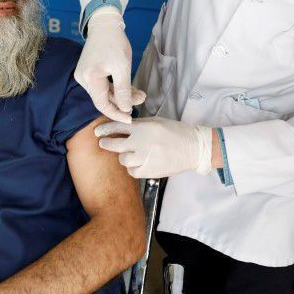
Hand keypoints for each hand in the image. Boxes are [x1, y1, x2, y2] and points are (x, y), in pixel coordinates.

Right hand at [75, 8, 145, 122]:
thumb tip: (126, 109)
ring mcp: (84, 75)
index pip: (102, 104)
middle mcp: (83, 79)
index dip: (116, 113)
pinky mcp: (88, 72)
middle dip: (123, 102)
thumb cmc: (114, 42)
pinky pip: (103, 85)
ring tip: (139, 93)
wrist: (104, 24)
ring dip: (121, 95)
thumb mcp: (122, 67)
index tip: (130, 119)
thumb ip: (123, 90)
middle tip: (141, 99)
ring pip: (104, 92)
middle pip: (103, 99)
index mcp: (89, 78)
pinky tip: (130, 88)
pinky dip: (116, 88)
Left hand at [95, 117, 213, 177]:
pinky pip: (132, 171)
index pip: (117, 126)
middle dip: (106, 143)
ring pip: (122, 159)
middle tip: (103, 143)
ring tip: (131, 154)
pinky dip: (133, 168)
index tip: (98, 132)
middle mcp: (142, 142)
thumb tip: (120, 125)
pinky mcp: (150, 171)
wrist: (195, 148)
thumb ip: (139, 124)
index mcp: (144, 127)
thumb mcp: (157, 122)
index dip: (105, 129)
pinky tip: (139, 163)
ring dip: (124, 157)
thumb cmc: (176, 133)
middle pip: (114, 144)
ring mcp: (145, 158)